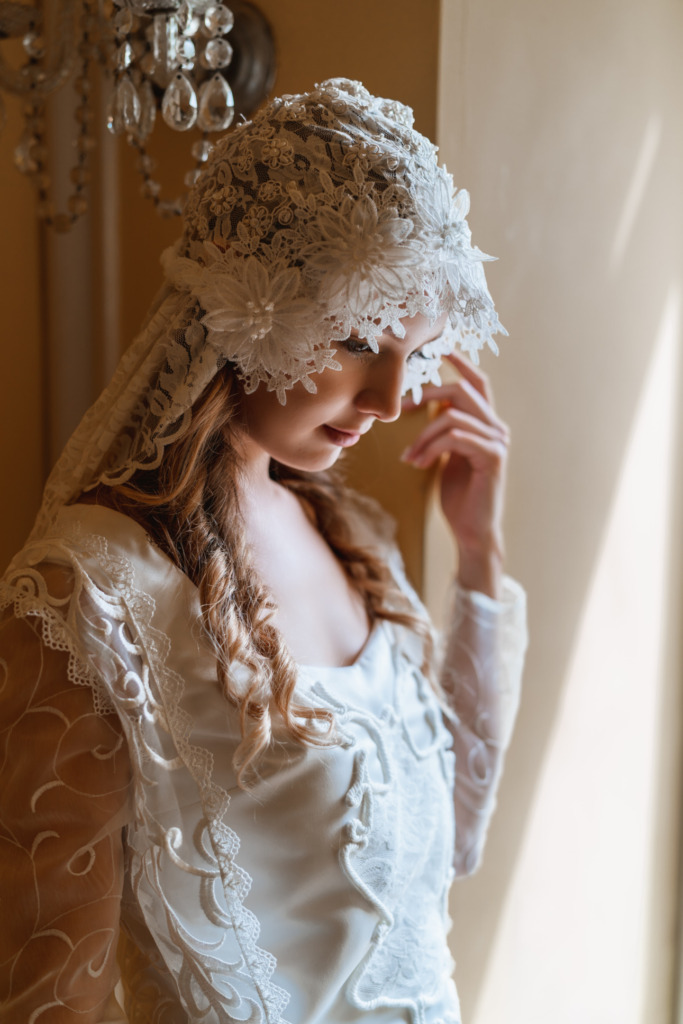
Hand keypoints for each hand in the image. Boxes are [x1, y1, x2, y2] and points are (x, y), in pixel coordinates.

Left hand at [401, 352, 508, 597]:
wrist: (472, 531)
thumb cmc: (458, 494)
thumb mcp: (447, 455)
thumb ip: (445, 429)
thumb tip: (430, 405)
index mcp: (485, 424)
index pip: (477, 383)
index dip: (460, 363)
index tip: (438, 350)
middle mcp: (496, 428)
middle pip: (462, 391)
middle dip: (428, 396)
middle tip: (402, 409)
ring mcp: (496, 442)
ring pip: (453, 416)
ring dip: (424, 436)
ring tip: (411, 458)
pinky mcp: (491, 458)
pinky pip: (456, 437)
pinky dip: (431, 448)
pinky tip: (419, 464)